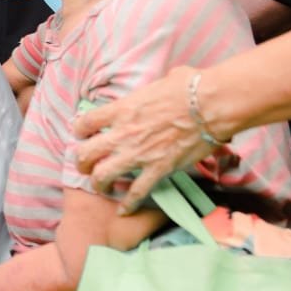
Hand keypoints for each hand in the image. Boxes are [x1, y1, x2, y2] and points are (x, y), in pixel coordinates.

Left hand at [71, 66, 221, 213]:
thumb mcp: (161, 80)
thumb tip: (169, 81)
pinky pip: (136, 192)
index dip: (79, 131)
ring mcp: (138, 154)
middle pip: (85, 153)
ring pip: (102, 176)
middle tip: (86, 165)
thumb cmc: (190, 87)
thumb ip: (155, 89)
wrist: (210, 105)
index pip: (85, 123)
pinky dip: (128, 204)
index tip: (82, 135)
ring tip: (101, 187)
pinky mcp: (157, 169)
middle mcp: (123, 133)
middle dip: (81, 162)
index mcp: (121, 109)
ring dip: (98, 184)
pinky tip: (124, 210)